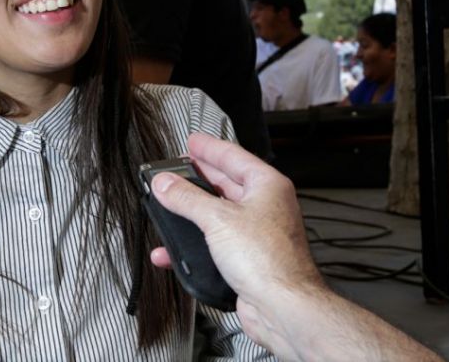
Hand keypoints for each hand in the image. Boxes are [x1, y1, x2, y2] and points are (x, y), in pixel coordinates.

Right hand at [149, 134, 326, 350]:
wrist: (282, 307)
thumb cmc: (268, 261)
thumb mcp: (218, 219)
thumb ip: (187, 199)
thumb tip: (166, 183)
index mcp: (267, 186)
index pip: (234, 156)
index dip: (210, 148)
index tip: (192, 141)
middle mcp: (266, 207)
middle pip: (226, 183)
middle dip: (199, 177)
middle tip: (177, 168)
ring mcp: (257, 233)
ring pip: (219, 215)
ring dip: (192, 212)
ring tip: (169, 203)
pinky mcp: (248, 259)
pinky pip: (216, 243)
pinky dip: (194, 244)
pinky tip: (172, 250)